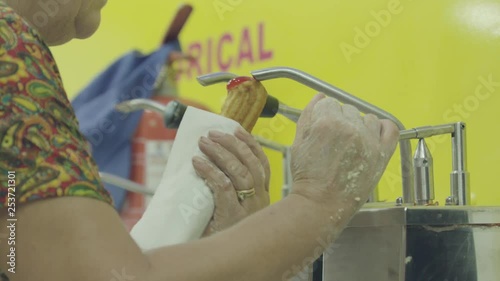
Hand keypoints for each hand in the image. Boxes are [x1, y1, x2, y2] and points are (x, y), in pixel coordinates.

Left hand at [192, 127, 270, 236]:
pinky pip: (223, 187)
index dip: (250, 144)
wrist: (224, 263)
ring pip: (240, 172)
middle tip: (213, 133)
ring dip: (221, 153)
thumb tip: (209, 161)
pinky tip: (198, 163)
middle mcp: (260, 201)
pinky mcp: (233, 217)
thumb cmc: (224, 234)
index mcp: (263, 197)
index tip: (236, 129)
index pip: (263, 163)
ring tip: (204, 143)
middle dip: (233, 144)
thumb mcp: (233, 210)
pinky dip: (210, 171)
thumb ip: (228, 189)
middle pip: (251, 163)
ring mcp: (248, 209)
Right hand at [290, 93, 398, 212]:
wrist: (321, 203)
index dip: (323, 116)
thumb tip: (320, 98)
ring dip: (358, 126)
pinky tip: (371, 136)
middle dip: (340, 121)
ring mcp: (368, 140)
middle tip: (334, 142)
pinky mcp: (382, 153)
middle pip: (346, 109)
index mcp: (326, 122)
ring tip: (350, 145)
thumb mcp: (298, 142)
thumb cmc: (308, 176)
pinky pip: (390, 128)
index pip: (328, 103)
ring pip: (366, 117)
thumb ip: (308, 115)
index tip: (322, 128)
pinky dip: (382, 128)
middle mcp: (349, 127)